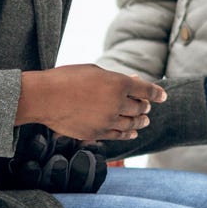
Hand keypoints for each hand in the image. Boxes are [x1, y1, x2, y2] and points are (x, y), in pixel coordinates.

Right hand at [16, 65, 165, 141]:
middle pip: (139, 108)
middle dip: (145, 107)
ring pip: (131, 124)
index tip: (163, 96)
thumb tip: (134, 81)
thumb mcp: (95, 71)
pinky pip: (117, 136)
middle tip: (146, 107)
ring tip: (143, 121)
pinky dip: (127, 134)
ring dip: (139, 122)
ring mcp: (107, 121)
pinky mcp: (96, 134)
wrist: (44, 97)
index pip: (145, 90)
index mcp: (118, 83)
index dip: (156, 93)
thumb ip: (116, 78)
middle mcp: (116, 103)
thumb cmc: (67, 78)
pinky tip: (131, 133)